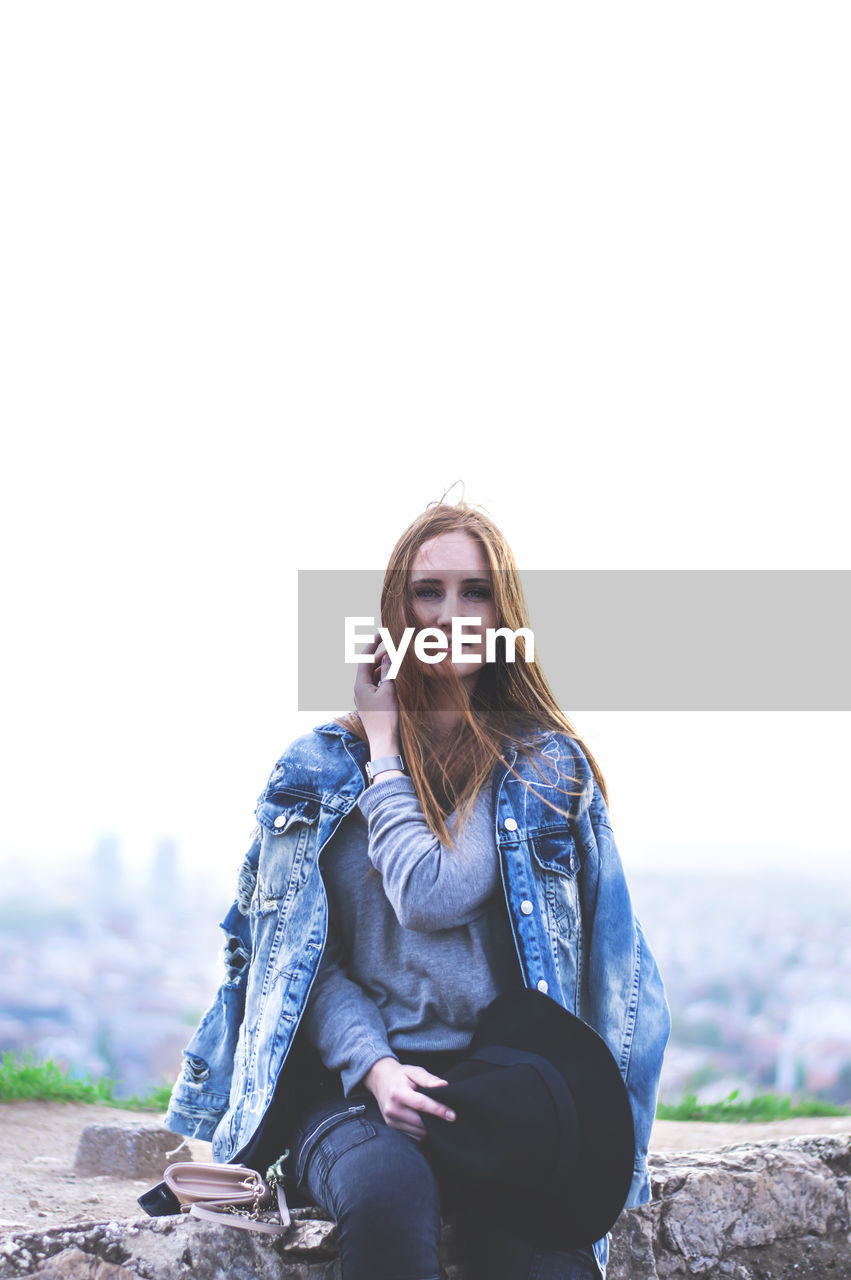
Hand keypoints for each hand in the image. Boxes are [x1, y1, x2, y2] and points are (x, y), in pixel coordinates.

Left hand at [354, 632, 399, 756]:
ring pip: (373, 676)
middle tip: (395, 647)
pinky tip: (395, 677)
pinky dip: (384, 678)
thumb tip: (387, 656)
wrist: (384, 742)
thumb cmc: (386, 717)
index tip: (381, 633)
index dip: (373, 644)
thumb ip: (387, 672)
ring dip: (384, 668)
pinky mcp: (369, 704)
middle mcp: (358, 690)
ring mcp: (363, 697)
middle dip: (381, 656)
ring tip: (398, 660)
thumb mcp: (389, 691)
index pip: (364, 658)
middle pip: (368, 667)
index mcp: (360, 684)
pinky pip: (375, 686)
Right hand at [362, 1057, 455, 1141]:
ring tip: (439, 1119)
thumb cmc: (401, 1075)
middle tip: (450, 1117)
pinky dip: (423, 1131)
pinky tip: (428, 1123)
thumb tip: (444, 1085)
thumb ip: (429, 1079)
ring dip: (430, 1128)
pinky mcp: (392, 1127)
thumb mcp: (414, 1071)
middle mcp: (392, 1109)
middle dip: (437, 1121)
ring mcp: (391, 1120)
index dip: (438, 1110)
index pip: (421, 1104)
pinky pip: (413, 1135)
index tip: (453, 1115)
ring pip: (417, 1131)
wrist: (380, 1080)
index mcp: (398, 1093)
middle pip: (420, 1121)